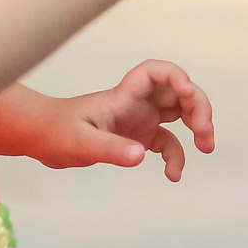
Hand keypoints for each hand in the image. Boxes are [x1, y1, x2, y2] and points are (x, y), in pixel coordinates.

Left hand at [0, 62, 215, 180]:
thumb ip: (110, 149)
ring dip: (197, 126)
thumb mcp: (80, 143)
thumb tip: (141, 156)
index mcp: (124, 95)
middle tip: (203, 133)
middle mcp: (137, 103)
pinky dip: (176, 155)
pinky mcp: (138, 137)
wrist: (41, 138)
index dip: (176, 77)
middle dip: (198, 107)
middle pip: (178, 93)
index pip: (156, 73)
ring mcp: (140, 119)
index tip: (188, 94)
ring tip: (206, 147)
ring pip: (179, 114)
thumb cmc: (56, 132)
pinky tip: (173, 175)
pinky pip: (166, 141)